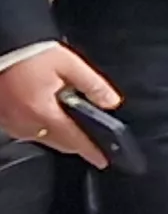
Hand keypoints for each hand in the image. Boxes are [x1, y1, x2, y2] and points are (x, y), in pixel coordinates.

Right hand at [0, 46, 119, 168]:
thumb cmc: (28, 53)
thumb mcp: (69, 64)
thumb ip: (93, 85)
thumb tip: (110, 102)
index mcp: (43, 112)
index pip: (73, 139)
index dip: (90, 151)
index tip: (102, 160)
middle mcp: (24, 122)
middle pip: (57, 142)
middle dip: (75, 142)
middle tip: (91, 140)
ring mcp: (9, 122)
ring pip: (40, 137)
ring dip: (57, 133)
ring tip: (70, 121)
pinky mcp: (1, 117)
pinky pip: (24, 129)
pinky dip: (38, 125)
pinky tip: (45, 113)